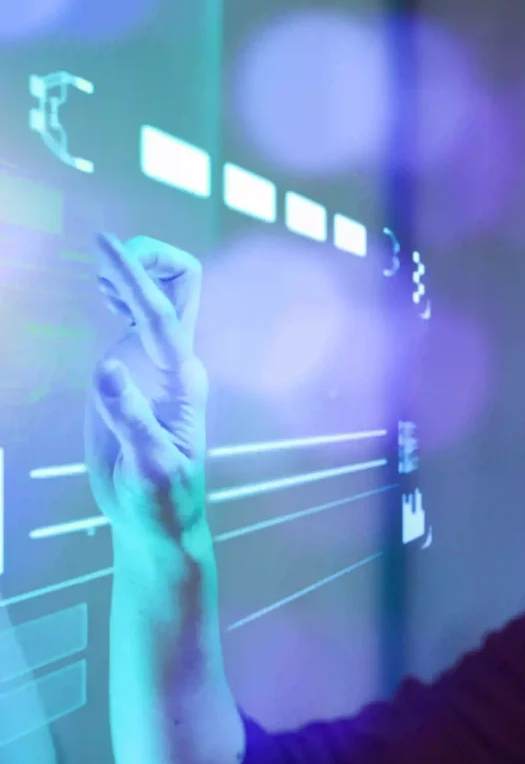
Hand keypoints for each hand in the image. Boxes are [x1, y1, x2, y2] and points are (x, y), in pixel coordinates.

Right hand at [85, 234, 208, 541]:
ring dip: (135, 272)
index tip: (103, 244)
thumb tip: (106, 367)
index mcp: (183, 379)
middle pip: (181, 285)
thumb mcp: (146, 464)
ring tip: (101, 282)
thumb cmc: (160, 499)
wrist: (159, 519)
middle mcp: (176, 362)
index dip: (134, 276)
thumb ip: (128, 417)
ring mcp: (159, 363)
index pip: (160, 313)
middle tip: (104, 258)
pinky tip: (105, 294)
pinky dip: (125, 292)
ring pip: (164, 295)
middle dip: (149, 260)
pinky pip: (142, 315)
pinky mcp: (141, 371)